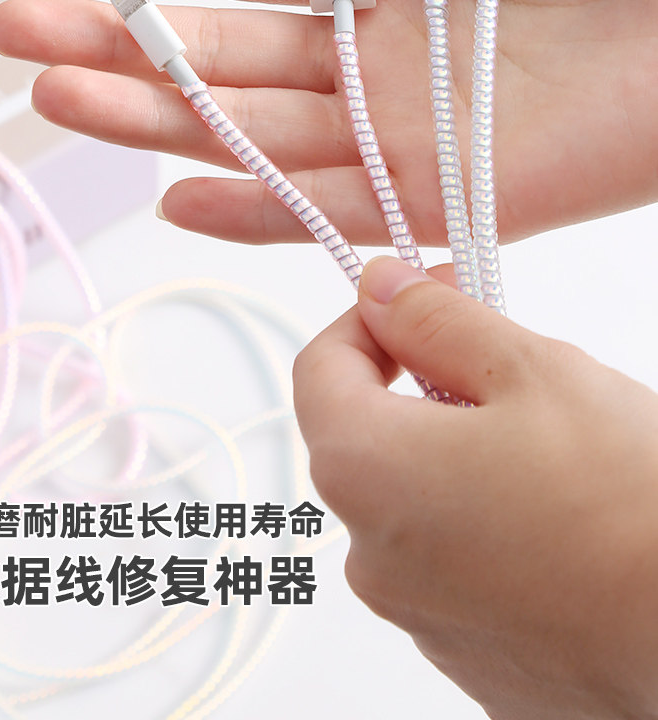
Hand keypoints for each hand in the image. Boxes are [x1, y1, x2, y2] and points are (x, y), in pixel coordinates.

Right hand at [0, 0, 657, 247]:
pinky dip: (252, 208)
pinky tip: (175, 197)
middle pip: (222, 58)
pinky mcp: (435, 199)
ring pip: (250, 133)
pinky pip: (326, 211)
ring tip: (59, 103)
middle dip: (118, 45)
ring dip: (154, 122)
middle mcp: (368, 59)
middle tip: (22, 35)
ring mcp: (393, 133)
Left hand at [293, 256, 657, 719]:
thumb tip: (380, 288)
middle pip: (366, 438)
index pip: (320, 368)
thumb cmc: (624, 504)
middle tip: (501, 372)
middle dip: (420, 390)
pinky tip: (556, 523)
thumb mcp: (529, 370)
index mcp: (364, 471)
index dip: (370, 321)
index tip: (423, 303)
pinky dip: (483, 530)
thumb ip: (435, 319)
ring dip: (456, 462)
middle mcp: (369, 555)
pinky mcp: (466, 655)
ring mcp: (415, 615)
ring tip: (547, 456)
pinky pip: (451, 567)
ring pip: (413, 504)